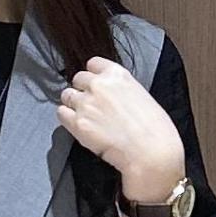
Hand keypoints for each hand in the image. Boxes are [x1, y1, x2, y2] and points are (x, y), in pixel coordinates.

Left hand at [55, 56, 185, 196]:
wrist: (150, 152)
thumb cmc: (154, 130)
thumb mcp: (141, 96)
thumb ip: (121, 91)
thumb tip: (112, 97)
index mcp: (117, 74)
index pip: (93, 64)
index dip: (93, 76)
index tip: (94, 84)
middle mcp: (99, 85)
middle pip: (78, 79)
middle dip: (82, 90)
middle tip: (90, 105)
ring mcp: (86, 103)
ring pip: (67, 95)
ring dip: (73, 104)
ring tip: (85, 117)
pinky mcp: (78, 123)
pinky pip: (61, 113)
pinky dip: (66, 119)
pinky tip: (78, 126)